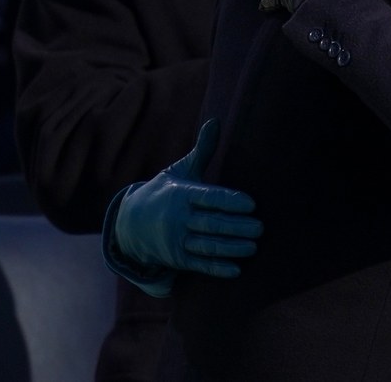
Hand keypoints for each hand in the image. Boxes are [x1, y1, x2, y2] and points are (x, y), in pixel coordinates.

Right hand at [111, 119, 262, 279]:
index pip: (207, 197)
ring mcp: (176, 240)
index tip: (250, 203)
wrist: (129, 224)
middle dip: (235, 226)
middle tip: (260, 227)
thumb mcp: (180, 170)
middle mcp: (177, 218)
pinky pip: (198, 264)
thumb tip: (216, 121)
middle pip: (209, 223)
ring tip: (253, 247)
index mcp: (180, 194)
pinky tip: (236, 270)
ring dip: (230, 248)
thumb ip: (202, 150)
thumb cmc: (165, 192)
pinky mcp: (176, 258)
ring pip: (205, 245)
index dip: (228, 200)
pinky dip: (216, 268)